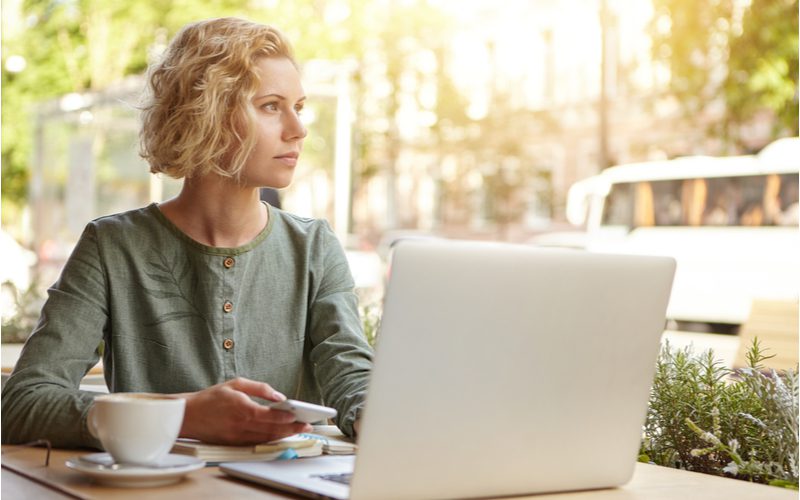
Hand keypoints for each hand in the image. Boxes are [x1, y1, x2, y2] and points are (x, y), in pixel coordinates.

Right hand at [177, 377, 311, 444]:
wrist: (188, 415)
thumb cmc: (211, 398)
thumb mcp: (236, 384)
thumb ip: (260, 389)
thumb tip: (279, 396)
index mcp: (243, 409)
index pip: (271, 416)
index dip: (287, 418)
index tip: (299, 416)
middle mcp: (241, 425)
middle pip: (272, 430)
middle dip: (292, 429)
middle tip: (306, 427)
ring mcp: (237, 437)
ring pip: (266, 438)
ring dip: (283, 436)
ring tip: (297, 431)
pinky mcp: (234, 443)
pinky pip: (256, 443)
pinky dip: (270, 440)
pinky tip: (279, 435)